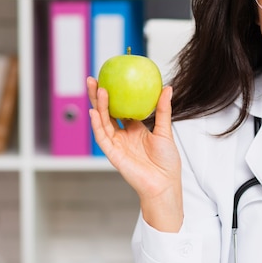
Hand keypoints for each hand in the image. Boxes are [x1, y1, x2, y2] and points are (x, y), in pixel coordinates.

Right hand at [87, 76, 182, 231]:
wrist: (164, 184)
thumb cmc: (167, 162)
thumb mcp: (165, 131)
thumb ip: (163, 110)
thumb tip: (167, 88)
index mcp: (134, 129)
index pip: (120, 108)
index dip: (114, 95)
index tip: (110, 78)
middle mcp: (123, 135)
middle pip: (107, 112)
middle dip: (99, 96)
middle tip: (95, 79)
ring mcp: (116, 144)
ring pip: (103, 122)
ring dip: (99, 106)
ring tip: (98, 89)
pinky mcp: (113, 154)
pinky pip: (103, 137)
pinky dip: (97, 124)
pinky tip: (95, 112)